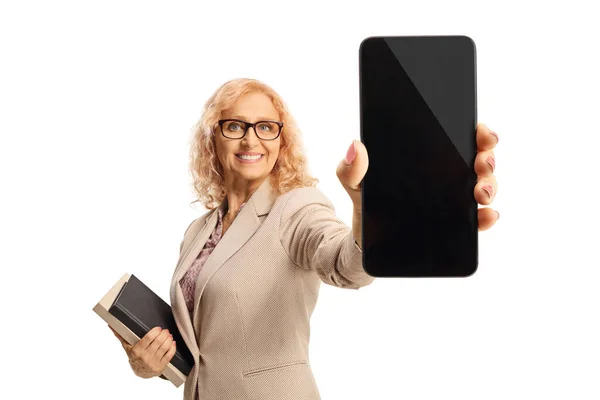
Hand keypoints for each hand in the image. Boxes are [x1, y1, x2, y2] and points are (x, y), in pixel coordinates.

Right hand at [109, 325, 176, 378]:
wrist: (139, 373)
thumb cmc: (134, 357)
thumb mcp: (127, 347)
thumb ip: (121, 336)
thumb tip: (111, 325)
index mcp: (136, 351)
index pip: (149, 338)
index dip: (155, 331)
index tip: (158, 328)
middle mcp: (145, 357)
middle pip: (158, 342)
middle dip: (163, 334)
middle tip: (165, 331)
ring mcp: (153, 363)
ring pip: (164, 348)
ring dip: (168, 339)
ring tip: (169, 335)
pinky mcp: (160, 367)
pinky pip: (169, 355)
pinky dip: (172, 348)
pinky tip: (172, 342)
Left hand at [336, 123, 498, 230]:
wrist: (364, 240)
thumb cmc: (366, 202)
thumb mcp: (354, 182)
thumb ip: (351, 167)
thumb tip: (356, 146)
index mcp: (427, 157)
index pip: (460, 137)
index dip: (478, 132)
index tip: (481, 132)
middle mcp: (446, 175)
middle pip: (479, 160)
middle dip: (488, 158)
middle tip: (481, 163)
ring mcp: (452, 199)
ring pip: (483, 187)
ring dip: (490, 186)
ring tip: (481, 193)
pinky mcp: (454, 224)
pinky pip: (477, 220)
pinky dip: (486, 218)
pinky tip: (486, 216)